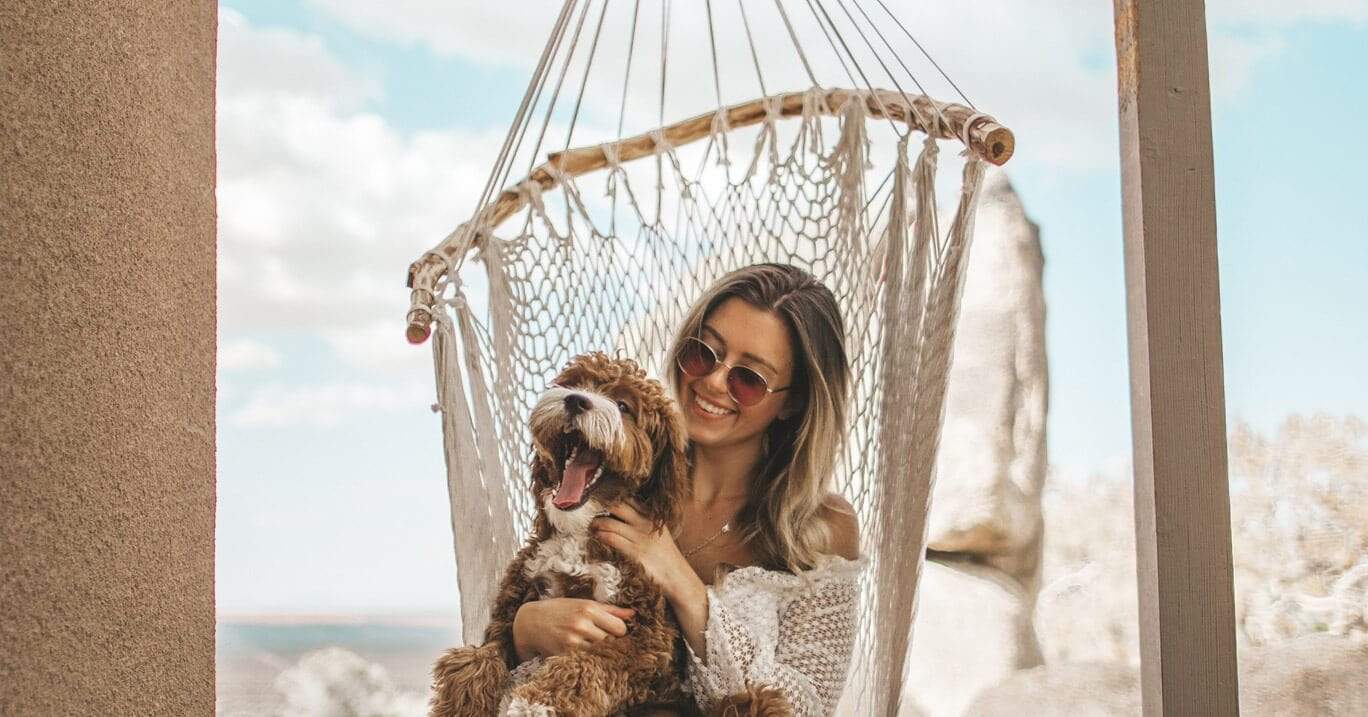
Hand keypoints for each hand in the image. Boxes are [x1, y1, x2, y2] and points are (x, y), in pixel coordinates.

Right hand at [511, 598, 634, 661]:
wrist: (530, 622)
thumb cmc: (560, 610)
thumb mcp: (583, 603)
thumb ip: (609, 609)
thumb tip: (633, 614)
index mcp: (588, 609)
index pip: (620, 628)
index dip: (619, 631)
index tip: (612, 631)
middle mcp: (581, 625)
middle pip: (611, 642)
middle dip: (610, 643)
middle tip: (602, 641)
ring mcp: (572, 641)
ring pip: (600, 654)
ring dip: (600, 653)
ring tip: (592, 648)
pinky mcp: (563, 655)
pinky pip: (586, 661)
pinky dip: (588, 660)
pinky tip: (583, 655)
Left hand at [592, 501, 700, 603]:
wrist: (676, 576)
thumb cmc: (665, 555)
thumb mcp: (658, 532)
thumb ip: (643, 521)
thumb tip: (621, 515)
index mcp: (651, 516)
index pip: (628, 499)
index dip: (611, 497)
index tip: (599, 499)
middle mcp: (645, 523)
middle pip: (617, 506)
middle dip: (600, 506)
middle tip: (589, 510)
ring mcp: (639, 537)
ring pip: (610, 523)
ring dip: (596, 523)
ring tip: (591, 526)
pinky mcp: (634, 553)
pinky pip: (612, 539)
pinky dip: (601, 536)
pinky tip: (597, 537)